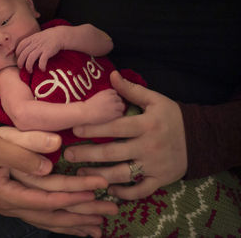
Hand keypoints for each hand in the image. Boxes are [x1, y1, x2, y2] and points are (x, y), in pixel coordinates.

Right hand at [0, 127, 117, 237]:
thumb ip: (22, 153)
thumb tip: (51, 160)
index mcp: (10, 194)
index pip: (50, 198)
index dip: (75, 194)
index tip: (99, 190)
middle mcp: (13, 207)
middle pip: (54, 216)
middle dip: (84, 215)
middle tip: (110, 213)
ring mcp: (11, 208)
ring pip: (48, 221)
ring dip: (73, 225)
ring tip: (97, 230)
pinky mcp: (10, 203)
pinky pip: (38, 218)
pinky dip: (57, 223)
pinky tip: (68, 227)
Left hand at [16, 27, 62, 72]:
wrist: (59, 35)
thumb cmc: (47, 37)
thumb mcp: (36, 37)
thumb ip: (30, 43)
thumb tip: (23, 52)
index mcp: (31, 39)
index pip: (20, 46)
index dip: (17, 54)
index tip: (18, 58)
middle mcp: (35, 43)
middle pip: (23, 54)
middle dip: (20, 62)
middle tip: (21, 67)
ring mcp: (41, 47)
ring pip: (30, 58)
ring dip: (28, 66)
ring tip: (30, 71)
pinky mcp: (48, 51)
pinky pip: (42, 61)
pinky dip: (41, 66)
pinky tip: (42, 69)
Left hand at [64, 71, 186, 199]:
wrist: (200, 139)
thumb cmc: (172, 117)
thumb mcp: (155, 100)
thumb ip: (132, 90)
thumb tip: (112, 75)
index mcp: (146, 125)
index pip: (115, 127)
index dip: (94, 128)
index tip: (74, 129)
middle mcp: (149, 146)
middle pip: (113, 152)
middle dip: (88, 154)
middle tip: (68, 155)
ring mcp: (154, 165)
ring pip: (123, 173)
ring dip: (100, 175)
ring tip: (80, 174)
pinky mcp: (160, 180)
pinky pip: (140, 190)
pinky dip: (125, 193)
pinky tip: (108, 189)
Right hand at [83, 89, 124, 123]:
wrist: (85, 112)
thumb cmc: (88, 105)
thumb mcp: (97, 96)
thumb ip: (105, 95)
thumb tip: (109, 99)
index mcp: (108, 92)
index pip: (115, 93)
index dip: (113, 98)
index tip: (109, 102)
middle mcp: (112, 97)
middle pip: (120, 99)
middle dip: (116, 103)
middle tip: (110, 109)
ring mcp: (114, 105)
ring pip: (122, 106)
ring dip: (118, 110)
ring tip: (112, 113)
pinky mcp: (115, 113)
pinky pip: (121, 114)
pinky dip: (117, 116)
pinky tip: (111, 117)